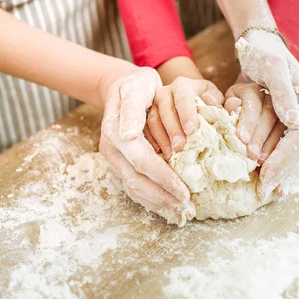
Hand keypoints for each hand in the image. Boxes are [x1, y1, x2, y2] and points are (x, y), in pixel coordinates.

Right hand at [99, 68, 194, 225]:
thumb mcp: (136, 87)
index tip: (185, 191)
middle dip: (162, 197)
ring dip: (157, 203)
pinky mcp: (120, 164)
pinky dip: (151, 199)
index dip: (164, 178)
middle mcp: (111, 150)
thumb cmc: (136, 86)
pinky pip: (134, 187)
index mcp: (115, 133)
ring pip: (134, 188)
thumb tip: (129, 133)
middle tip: (187, 207)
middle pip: (136, 181)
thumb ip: (132, 110)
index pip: (142, 162)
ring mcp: (114, 159)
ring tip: (180, 211)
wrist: (123, 87)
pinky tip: (168, 206)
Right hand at [144, 77, 223, 158]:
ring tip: (171, 155)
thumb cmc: (206, 101)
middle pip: (165, 110)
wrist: (190, 100)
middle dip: (173, 130)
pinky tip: (160, 155)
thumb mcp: (214, 97)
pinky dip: (152, 143)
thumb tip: (215, 102)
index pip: (183, 96)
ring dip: (162, 139)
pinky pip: (145, 131)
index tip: (192, 130)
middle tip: (180, 147)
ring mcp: (152, 105)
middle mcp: (164, 92)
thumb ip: (217, 100)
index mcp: (182, 85)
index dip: (187, 113)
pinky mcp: (145, 118)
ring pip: (152, 121)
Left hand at [235, 31, 298, 194]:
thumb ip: (283, 93)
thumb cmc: (263, 54)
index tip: (265, 175)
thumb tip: (296, 122)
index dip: (283, 158)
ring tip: (271, 191)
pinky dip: (288, 166)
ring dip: (287, 173)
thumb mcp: (271, 67)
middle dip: (284, 171)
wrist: (262, 46)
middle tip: (265, 190)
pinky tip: (279, 182)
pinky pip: (298, 150)